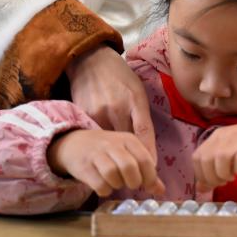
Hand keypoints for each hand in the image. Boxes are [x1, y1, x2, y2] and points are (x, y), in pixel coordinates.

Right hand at [47, 129, 164, 197]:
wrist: (74, 143)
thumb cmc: (107, 151)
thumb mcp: (128, 154)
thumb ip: (145, 170)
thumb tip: (161, 190)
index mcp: (128, 139)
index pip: (145, 159)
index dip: (150, 177)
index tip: (147, 184)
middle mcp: (113, 144)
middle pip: (130, 167)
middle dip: (134, 182)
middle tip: (131, 184)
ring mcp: (97, 154)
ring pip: (113, 175)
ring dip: (118, 185)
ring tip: (116, 183)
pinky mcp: (84, 166)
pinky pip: (99, 184)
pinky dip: (104, 190)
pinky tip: (104, 186)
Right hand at [66, 45, 156, 162]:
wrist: (90, 59)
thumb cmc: (119, 75)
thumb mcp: (137, 90)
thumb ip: (141, 114)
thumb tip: (147, 145)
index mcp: (134, 99)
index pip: (144, 131)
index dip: (149, 153)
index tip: (152, 169)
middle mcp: (117, 107)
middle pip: (126, 142)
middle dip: (133, 160)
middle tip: (139, 176)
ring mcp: (98, 112)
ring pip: (109, 143)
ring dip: (116, 157)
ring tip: (122, 170)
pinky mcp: (83, 115)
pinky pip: (95, 137)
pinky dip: (101, 147)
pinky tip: (104, 154)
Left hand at [192, 117, 236, 192]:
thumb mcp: (234, 151)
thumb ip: (215, 165)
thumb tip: (200, 187)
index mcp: (219, 135)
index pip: (197, 158)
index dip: (202, 175)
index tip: (214, 182)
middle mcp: (227, 135)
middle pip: (205, 161)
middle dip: (212, 177)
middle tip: (226, 181)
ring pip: (219, 162)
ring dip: (225, 175)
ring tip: (236, 175)